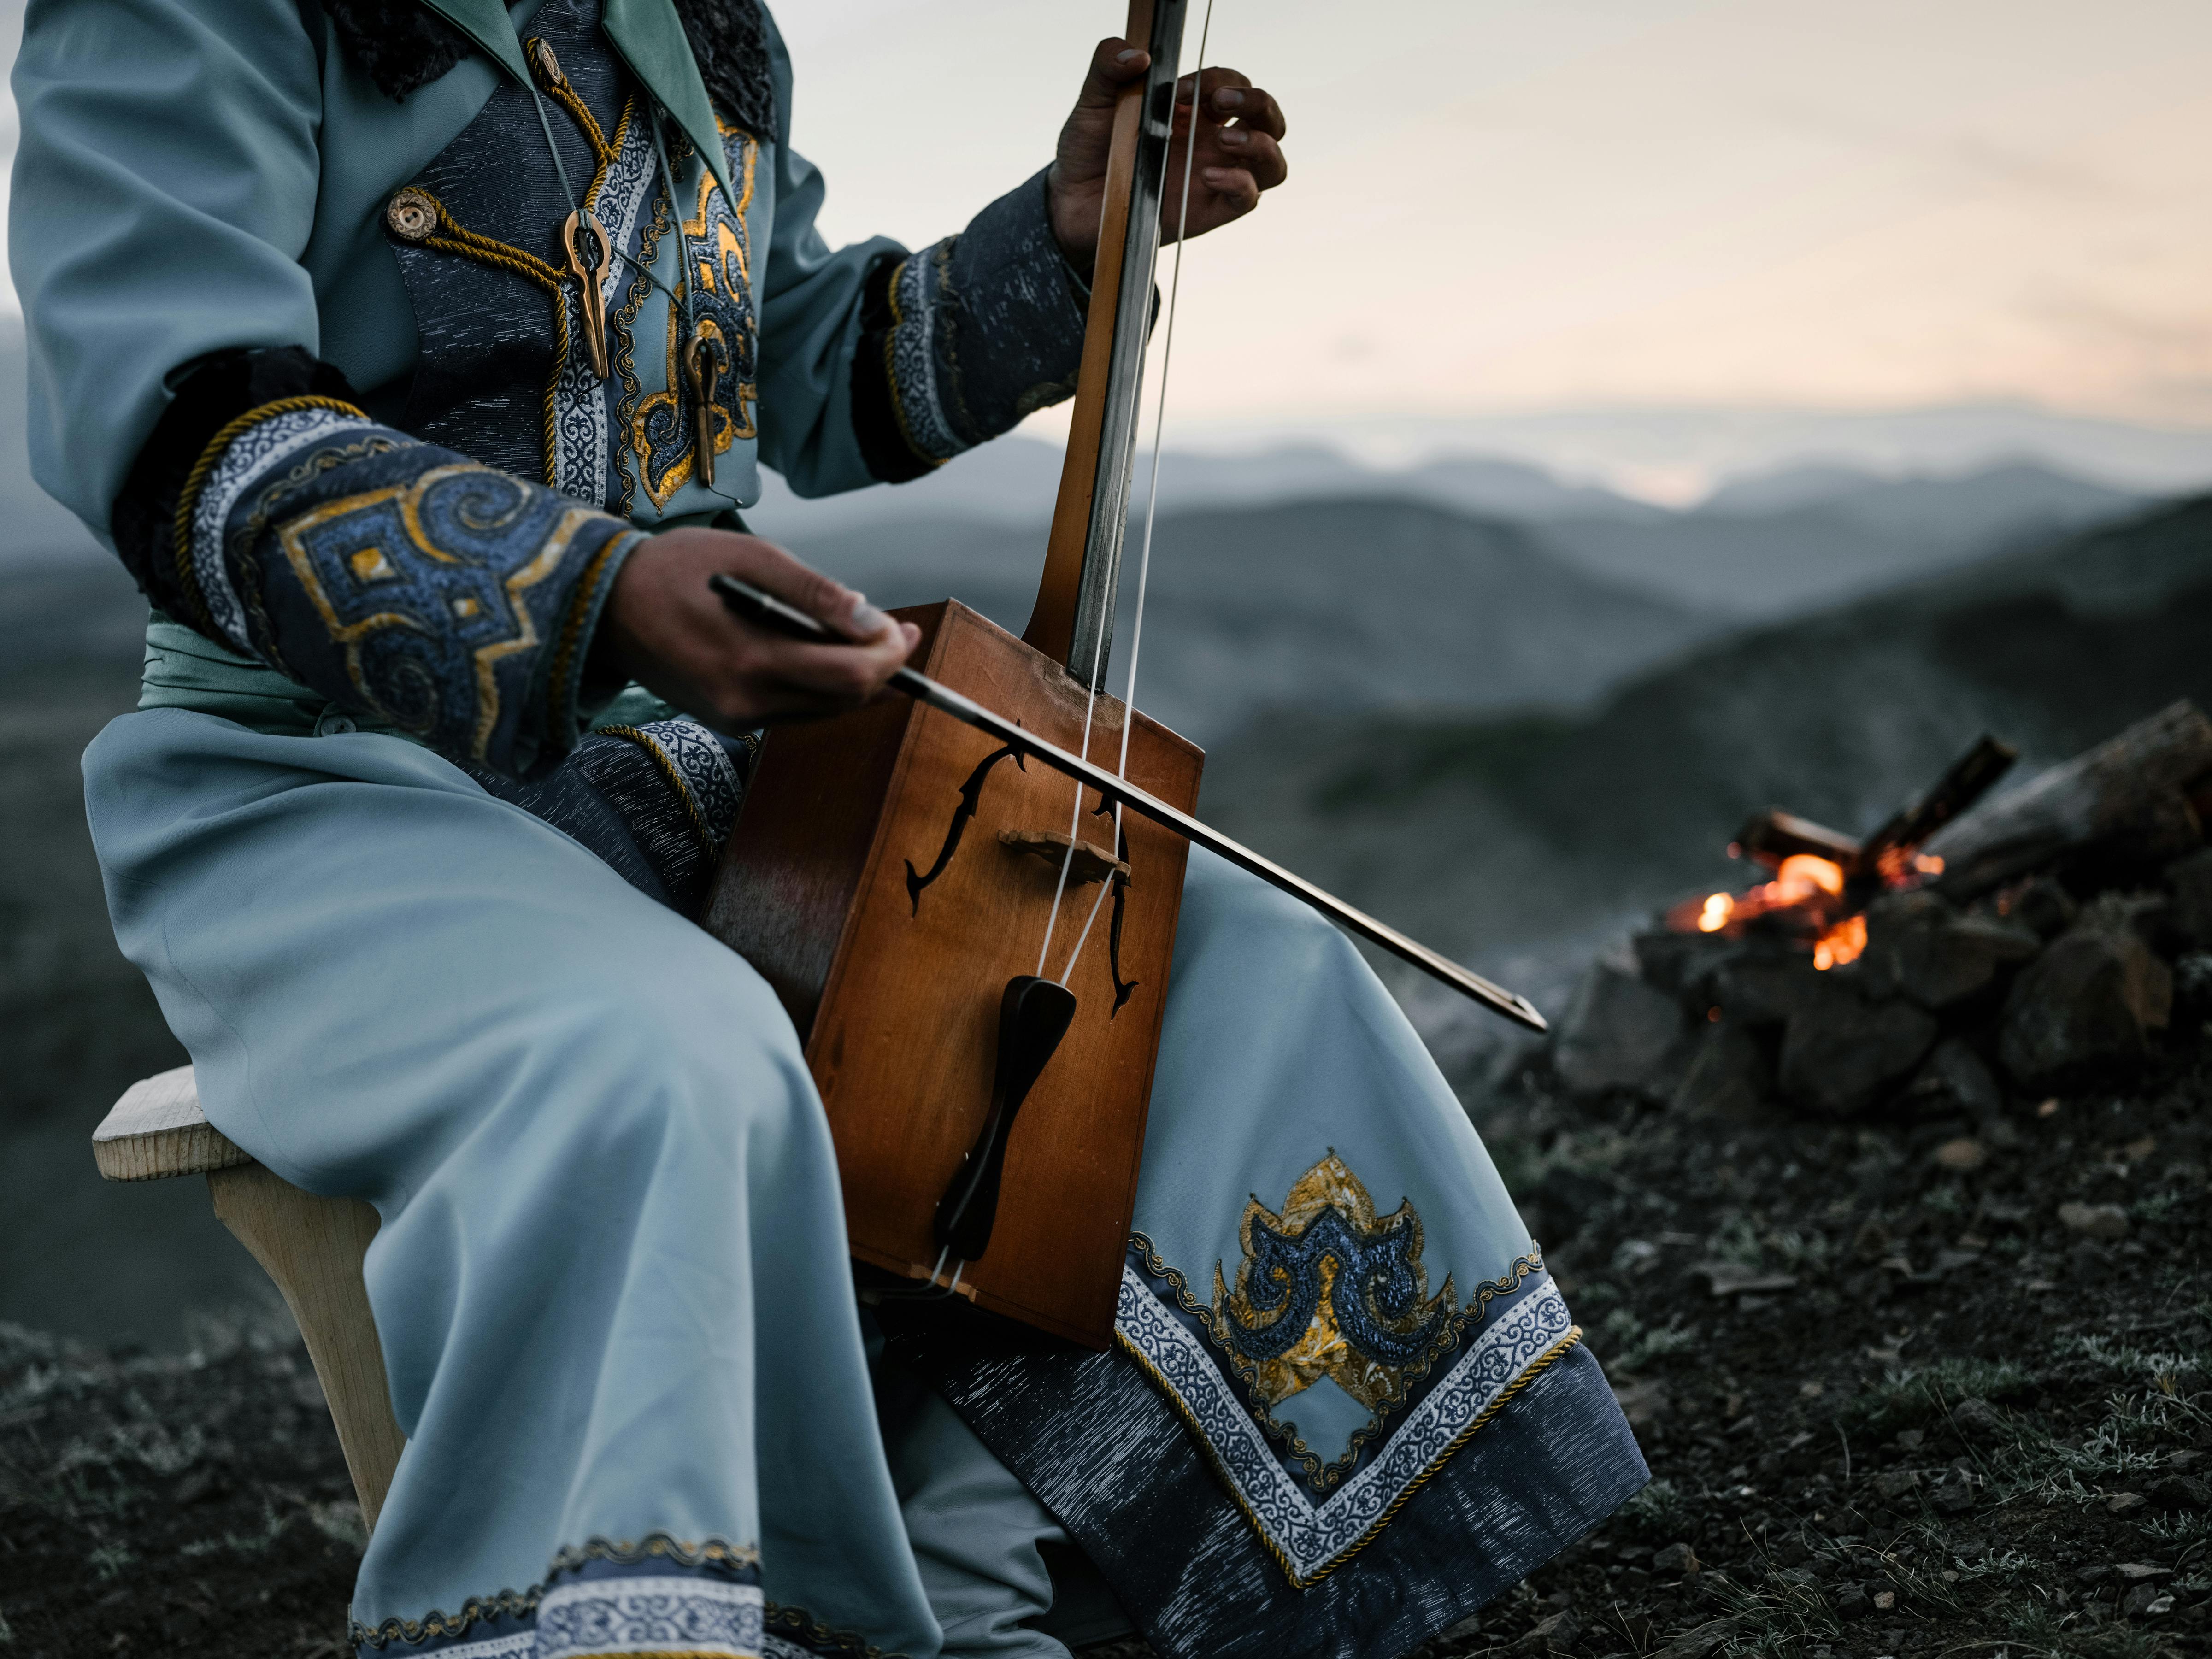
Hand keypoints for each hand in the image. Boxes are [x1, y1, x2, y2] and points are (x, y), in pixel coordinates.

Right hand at [598, 528, 919, 730]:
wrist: (602, 605)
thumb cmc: (672, 569)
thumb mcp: (748, 557)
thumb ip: (813, 592)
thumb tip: (869, 619)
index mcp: (750, 660)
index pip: (850, 676)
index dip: (890, 655)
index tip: (904, 627)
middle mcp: (745, 703)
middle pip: (844, 700)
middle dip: (881, 668)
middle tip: (897, 631)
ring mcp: (735, 718)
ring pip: (823, 710)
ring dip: (853, 678)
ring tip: (864, 637)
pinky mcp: (728, 720)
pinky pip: (795, 709)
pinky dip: (819, 684)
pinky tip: (821, 652)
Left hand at [1048, 39, 1286, 272]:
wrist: (1072, 200)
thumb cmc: (1089, 149)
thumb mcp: (1093, 99)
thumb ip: (1108, 65)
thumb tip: (1136, 54)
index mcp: (1195, 110)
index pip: (1233, 84)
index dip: (1218, 80)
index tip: (1182, 89)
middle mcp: (1213, 142)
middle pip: (1267, 117)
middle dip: (1255, 102)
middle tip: (1219, 103)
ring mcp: (1216, 176)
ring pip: (1271, 161)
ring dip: (1259, 144)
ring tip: (1223, 140)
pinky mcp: (1210, 211)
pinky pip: (1248, 198)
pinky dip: (1239, 183)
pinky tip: (1207, 176)